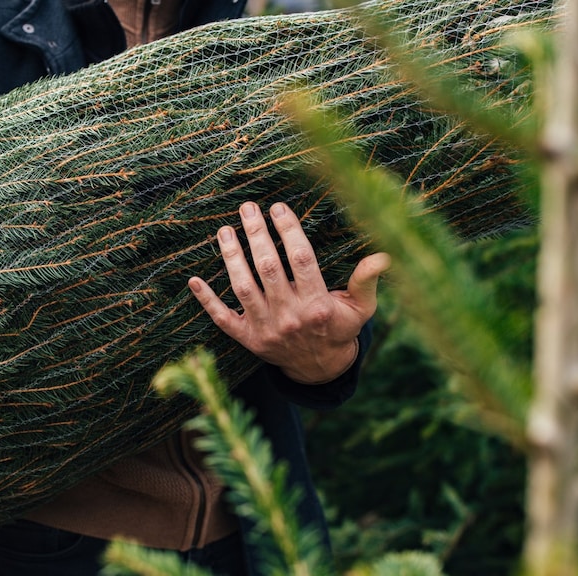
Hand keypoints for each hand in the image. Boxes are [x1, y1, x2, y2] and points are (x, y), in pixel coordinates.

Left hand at [188, 201, 389, 383]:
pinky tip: (193, 279)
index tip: (278, 207)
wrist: (320, 369)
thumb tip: (384, 255)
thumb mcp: (361, 307)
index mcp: (317, 305)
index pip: (301, 259)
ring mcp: (265, 329)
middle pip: (268, 268)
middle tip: (247, 208)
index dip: (289, 230)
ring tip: (225, 230)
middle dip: (256, 234)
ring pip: (243, 287)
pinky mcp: (247, 339)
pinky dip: (206, 300)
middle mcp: (289, 316)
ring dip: (231, 257)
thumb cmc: (341, 328)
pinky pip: (222, 318)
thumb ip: (367, 280)